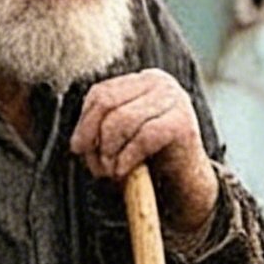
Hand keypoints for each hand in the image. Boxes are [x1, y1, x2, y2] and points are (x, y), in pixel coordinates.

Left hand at [71, 69, 218, 238]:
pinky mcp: (182, 123)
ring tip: (110, 171)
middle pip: (108, 103)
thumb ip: (100, 129)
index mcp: (142, 80)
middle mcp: (160, 83)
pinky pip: (143, 138)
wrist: (186, 183)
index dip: (84, 122)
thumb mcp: (121, 137)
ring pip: (122, 119)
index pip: (101, 92)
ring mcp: (174, 99)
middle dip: (94, 138)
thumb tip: (78, 143)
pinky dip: (126, 158)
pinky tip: (123, 172)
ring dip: (109, 151)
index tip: (78, 148)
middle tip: (96, 165)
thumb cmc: (150, 159)